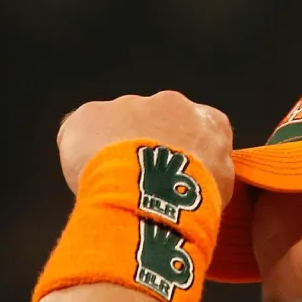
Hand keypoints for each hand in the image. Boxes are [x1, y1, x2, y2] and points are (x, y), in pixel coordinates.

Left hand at [58, 91, 234, 203]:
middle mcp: (171, 103)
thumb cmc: (192, 199)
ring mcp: (128, 104)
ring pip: (116, 126)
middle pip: (154, 123)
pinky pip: (80, 132)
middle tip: (140, 182)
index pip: (200, 131)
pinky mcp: (91, 114)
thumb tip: (201, 180)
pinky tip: (85, 180)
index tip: (174, 174)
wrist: (152, 196)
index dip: (184, 153)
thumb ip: (213, 173)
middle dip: (146, 147)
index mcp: (207, 121)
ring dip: (113, 149)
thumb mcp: (221, 189)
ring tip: (112, 187)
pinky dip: (80, 154)